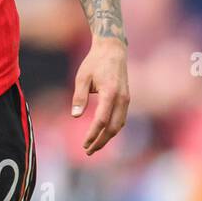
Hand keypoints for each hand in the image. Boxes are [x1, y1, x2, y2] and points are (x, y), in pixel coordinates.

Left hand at [71, 36, 129, 155]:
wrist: (112, 49)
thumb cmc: (94, 62)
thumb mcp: (82, 77)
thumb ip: (79, 96)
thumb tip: (75, 116)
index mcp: (110, 92)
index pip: (102, 120)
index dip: (93, 134)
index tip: (84, 144)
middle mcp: (122, 98)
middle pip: (114, 127)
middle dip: (101, 141)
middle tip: (88, 151)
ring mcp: (126, 99)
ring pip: (119, 125)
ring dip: (108, 137)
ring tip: (94, 146)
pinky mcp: (126, 99)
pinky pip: (121, 119)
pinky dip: (113, 129)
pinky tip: (102, 134)